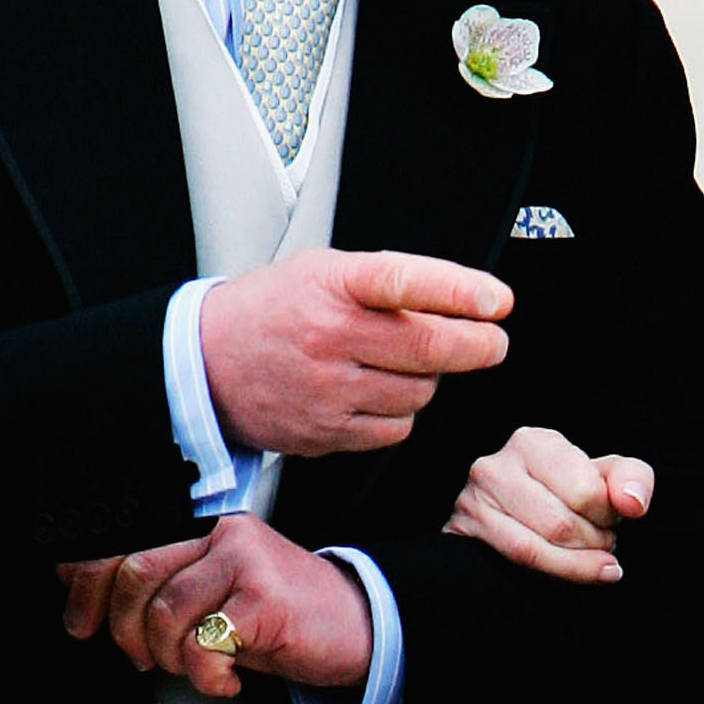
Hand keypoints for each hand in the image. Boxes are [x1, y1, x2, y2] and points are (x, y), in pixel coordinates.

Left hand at [59, 517, 373, 695]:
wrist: (357, 625)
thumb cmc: (281, 615)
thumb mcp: (211, 593)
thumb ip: (159, 585)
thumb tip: (86, 589)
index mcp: (202, 524)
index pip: (124, 539)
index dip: (86, 582)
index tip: (79, 621)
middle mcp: (222, 532)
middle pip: (135, 571)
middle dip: (124, 630)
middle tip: (141, 658)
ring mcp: (245, 559)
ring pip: (165, 613)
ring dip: (171, 658)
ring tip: (199, 666)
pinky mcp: (264, 597)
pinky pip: (205, 643)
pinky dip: (207, 675)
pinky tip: (227, 678)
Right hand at [199, 248, 512, 459]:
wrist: (204, 364)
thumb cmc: (273, 310)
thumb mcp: (323, 271)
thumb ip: (386, 283)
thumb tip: (462, 304)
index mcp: (330, 285)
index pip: (404, 281)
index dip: (459, 290)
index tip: (498, 299)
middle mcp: (328, 336)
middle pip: (429, 348)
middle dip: (478, 346)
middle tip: (493, 342)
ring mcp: (326, 389)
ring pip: (419, 392)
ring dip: (430, 379)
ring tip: (403, 364)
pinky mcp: (324, 432)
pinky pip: (395, 429)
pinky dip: (401, 412)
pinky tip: (378, 393)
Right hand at [443, 425, 654, 584]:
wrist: (522, 506)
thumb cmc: (569, 488)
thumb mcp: (606, 474)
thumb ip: (632, 478)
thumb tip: (632, 502)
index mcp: (532, 442)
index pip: (584, 491)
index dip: (607, 515)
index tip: (611, 518)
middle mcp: (496, 466)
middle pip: (560, 524)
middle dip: (593, 541)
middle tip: (603, 540)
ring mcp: (473, 500)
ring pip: (534, 548)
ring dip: (577, 561)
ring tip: (594, 556)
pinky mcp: (463, 531)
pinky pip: (516, 560)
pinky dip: (560, 571)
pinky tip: (584, 571)